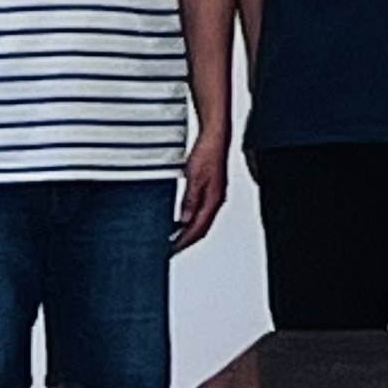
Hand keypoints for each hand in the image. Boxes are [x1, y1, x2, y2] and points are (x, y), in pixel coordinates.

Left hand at [173, 131, 226, 251]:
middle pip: (202, 228)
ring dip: (189, 231)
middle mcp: (217, 200)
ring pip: (203, 221)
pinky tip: (182, 219)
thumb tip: (185, 220)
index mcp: (214, 200)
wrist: (216, 136)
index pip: (198, 229)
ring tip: (174, 238)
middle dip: (187, 241)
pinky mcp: (212, 190)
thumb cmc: (207, 153)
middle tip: (171, 249)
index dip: (184, 241)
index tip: (171, 250)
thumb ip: (189, 200)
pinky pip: (202, 212)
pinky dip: (192, 220)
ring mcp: (215, 195)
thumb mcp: (193, 178)